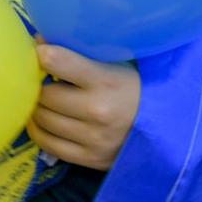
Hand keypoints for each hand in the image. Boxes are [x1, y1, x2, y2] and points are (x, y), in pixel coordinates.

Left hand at [27, 43, 140, 170]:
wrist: (165, 128)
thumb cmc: (133, 87)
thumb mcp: (114, 63)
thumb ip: (78, 54)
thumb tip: (39, 42)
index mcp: (105, 81)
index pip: (57, 61)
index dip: (42, 54)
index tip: (40, 52)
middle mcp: (97, 111)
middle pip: (45, 95)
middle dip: (38, 85)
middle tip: (40, 81)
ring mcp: (93, 139)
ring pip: (42, 120)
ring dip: (36, 108)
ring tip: (42, 100)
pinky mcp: (89, 159)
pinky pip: (48, 144)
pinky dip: (38, 130)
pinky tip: (41, 121)